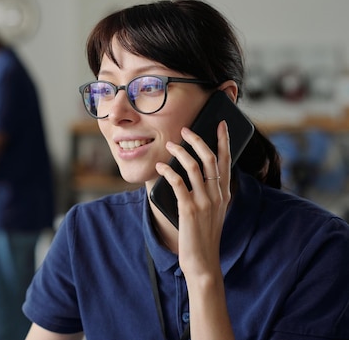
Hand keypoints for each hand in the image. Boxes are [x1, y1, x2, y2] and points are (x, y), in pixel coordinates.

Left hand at [155, 120, 230, 278]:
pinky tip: (160, 167)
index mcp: (224, 194)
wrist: (204, 262)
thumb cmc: (204, 236)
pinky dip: (168, 171)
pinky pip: (178, 183)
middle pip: (210, 158)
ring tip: (170, 144)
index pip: (226, 161)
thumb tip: (194, 170)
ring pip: (194, 167)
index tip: (221, 125)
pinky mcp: (188, 209)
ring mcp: (204, 202)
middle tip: (186, 129)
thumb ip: (209, 192)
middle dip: (198, 140)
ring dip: (180, 152)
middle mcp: (217, 195)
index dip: (223, 141)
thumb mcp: (213, 212)